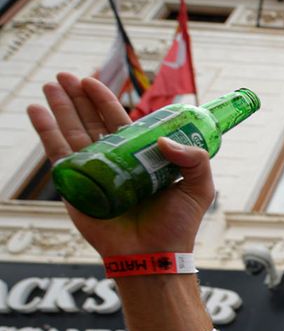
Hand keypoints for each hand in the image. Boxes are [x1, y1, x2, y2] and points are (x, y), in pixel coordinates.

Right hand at [27, 73, 213, 257]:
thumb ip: (195, 159)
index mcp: (140, 158)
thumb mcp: (199, 187)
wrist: (155, 256)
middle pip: (91, 122)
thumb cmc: (178, 226)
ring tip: (50, 84)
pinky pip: (58, 155)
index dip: (104, 101)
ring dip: (60, 107)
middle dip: (77, 97)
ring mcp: (93, 173)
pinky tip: (36, 111)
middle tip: (65, 75)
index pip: (119, 122)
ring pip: (72, 133)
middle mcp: (114, 162)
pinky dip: (46, 132)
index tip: (92, 81)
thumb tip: (163, 140)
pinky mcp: (76, 187)